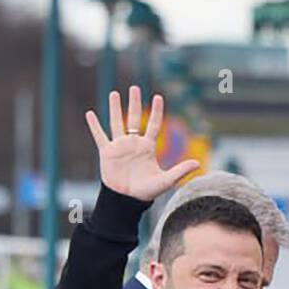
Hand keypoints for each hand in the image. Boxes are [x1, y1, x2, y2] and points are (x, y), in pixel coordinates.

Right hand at [85, 87, 198, 202]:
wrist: (127, 201)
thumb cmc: (146, 192)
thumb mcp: (165, 180)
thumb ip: (180, 171)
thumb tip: (198, 163)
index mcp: (147, 147)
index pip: (153, 124)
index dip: (156, 111)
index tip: (158, 97)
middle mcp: (133, 143)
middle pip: (133, 118)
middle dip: (134, 103)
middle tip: (134, 87)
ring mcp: (119, 147)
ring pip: (116, 123)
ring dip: (115, 108)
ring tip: (114, 94)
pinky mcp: (107, 153)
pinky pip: (100, 136)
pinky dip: (94, 126)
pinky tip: (90, 114)